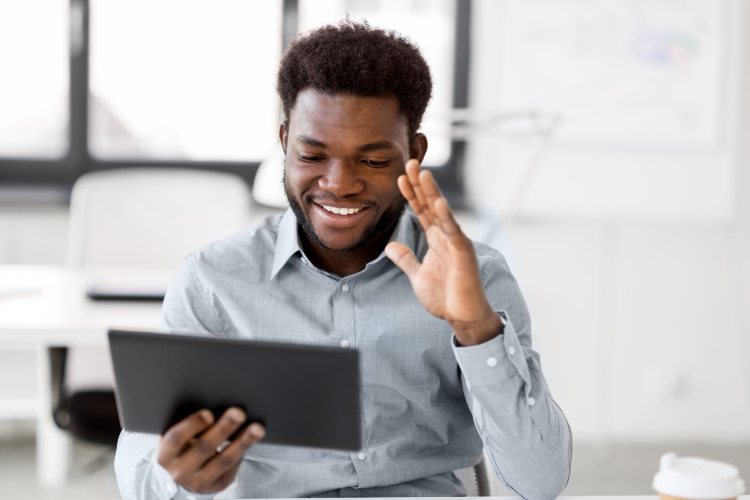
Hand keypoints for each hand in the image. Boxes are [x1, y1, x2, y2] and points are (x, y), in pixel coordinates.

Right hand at [157, 407, 264, 493]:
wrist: (181, 476)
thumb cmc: (182, 448)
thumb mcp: (178, 438)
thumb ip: (190, 426)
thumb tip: (214, 405)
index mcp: (167, 454)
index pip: (177, 439)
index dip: (192, 425)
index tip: (209, 414)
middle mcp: (180, 471)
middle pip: (204, 448)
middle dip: (223, 429)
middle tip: (239, 413)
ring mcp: (198, 481)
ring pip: (224, 460)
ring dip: (242, 442)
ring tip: (257, 429)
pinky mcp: (216, 486)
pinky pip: (231, 468)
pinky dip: (242, 452)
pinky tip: (250, 440)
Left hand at [385, 160, 502, 345]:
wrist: (462, 316)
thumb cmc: (445, 296)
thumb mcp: (417, 275)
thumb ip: (406, 259)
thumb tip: (391, 246)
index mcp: (436, 239)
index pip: (421, 211)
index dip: (410, 194)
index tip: (399, 177)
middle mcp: (446, 236)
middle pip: (431, 204)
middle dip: (420, 184)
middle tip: (410, 162)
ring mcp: (456, 243)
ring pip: (442, 213)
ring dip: (432, 193)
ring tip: (423, 174)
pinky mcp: (463, 253)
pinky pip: (453, 232)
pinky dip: (446, 217)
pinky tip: (438, 202)